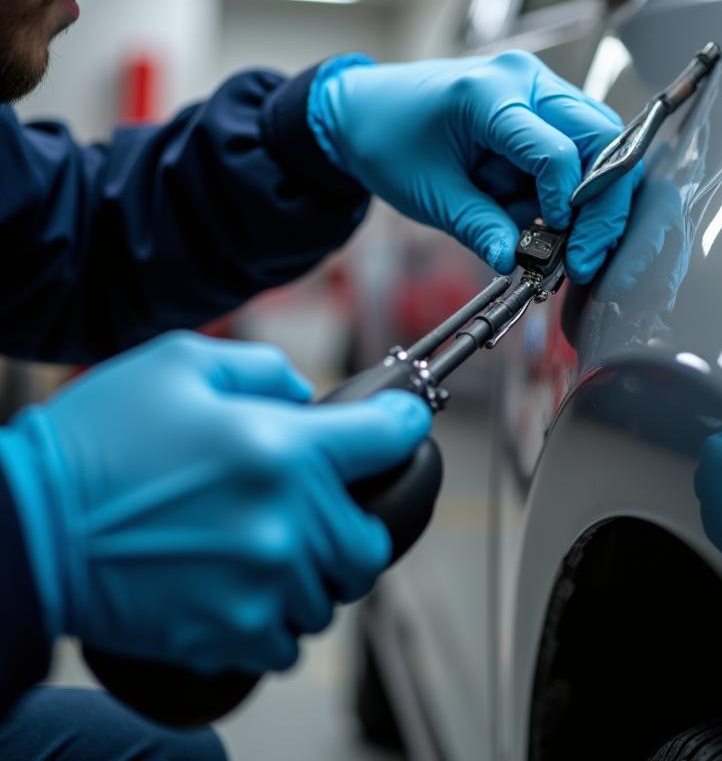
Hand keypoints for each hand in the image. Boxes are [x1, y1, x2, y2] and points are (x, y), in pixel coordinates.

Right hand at [0, 332, 429, 673]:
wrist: (28, 526)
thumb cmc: (100, 438)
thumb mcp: (183, 362)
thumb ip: (264, 371)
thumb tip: (306, 398)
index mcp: (284, 450)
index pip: (387, 437)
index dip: (401, 424)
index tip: (401, 425)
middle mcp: (285, 522)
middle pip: (372, 539)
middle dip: (357, 519)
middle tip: (323, 507)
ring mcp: (260, 586)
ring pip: (331, 595)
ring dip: (313, 572)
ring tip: (271, 549)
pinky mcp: (227, 634)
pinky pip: (288, 642)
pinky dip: (279, 618)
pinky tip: (248, 590)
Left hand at [308, 51, 640, 283]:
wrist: (365, 109)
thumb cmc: (388, 140)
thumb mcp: (429, 194)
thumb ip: (478, 227)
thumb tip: (515, 260)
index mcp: (488, 94)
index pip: (558, 152)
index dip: (567, 206)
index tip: (557, 247)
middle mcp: (524, 80)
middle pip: (601, 138)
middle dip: (601, 204)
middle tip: (584, 255)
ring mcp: (536, 88)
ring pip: (598, 143)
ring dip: (586, 197)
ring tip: (553, 237)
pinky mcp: (540, 105)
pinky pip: (576, 148)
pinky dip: (568, 189)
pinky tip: (540, 214)